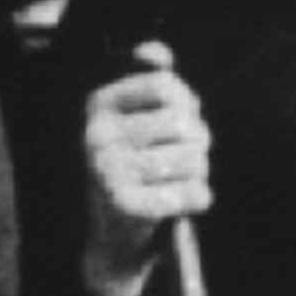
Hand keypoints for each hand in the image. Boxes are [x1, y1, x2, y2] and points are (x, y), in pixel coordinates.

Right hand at [80, 42, 208, 295]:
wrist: (113, 242)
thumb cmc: (138, 171)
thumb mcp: (139, 122)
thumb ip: (153, 83)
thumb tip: (157, 53)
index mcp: (98, 106)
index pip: (166, 85)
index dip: (187, 105)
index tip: (177, 124)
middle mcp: (96, 135)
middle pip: (185, 124)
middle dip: (197, 144)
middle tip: (179, 162)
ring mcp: (107, 171)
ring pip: (195, 159)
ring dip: (198, 174)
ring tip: (175, 182)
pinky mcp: (126, 206)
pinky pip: (196, 193)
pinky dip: (199, 200)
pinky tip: (179, 204)